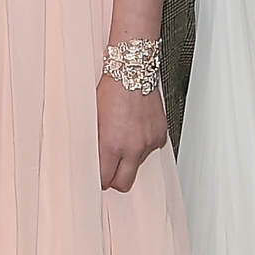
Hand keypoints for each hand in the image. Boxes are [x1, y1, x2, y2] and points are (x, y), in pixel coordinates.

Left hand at [98, 73, 168, 190]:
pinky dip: (142, 144)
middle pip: (124, 183)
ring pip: (138, 165)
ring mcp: (149, 141)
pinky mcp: (160, 134)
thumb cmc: (111, 89)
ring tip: (122, 139)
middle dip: (115, 180)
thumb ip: (96, 144)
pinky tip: (135, 130)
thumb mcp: (94, 119)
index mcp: (112, 145)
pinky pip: (150, 149)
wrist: (132, 70)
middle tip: (109, 171)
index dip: (99, 180)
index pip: (105, 180)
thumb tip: (94, 160)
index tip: (97, 176)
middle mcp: (133, 147)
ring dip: (129, 159)